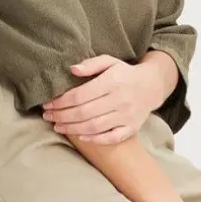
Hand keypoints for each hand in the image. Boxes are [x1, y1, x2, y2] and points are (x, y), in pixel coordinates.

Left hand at [42, 54, 156, 143]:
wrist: (152, 86)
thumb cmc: (124, 73)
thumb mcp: (110, 61)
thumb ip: (91, 64)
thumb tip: (72, 69)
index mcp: (113, 81)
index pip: (80, 95)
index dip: (61, 101)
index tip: (48, 104)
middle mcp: (121, 99)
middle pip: (84, 112)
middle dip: (62, 116)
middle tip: (48, 116)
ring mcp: (127, 116)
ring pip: (95, 126)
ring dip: (73, 129)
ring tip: (58, 127)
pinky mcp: (132, 128)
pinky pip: (112, 138)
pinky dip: (95, 139)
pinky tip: (81, 137)